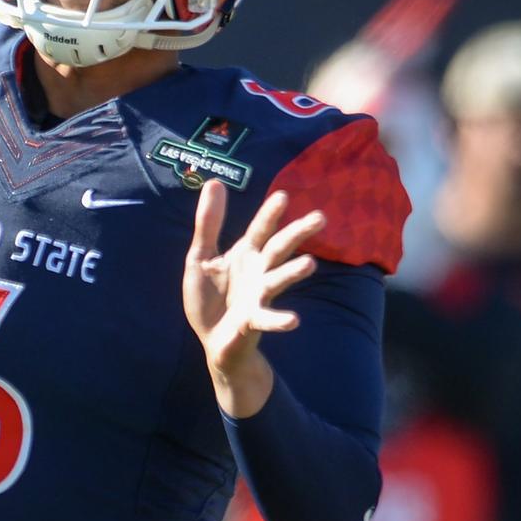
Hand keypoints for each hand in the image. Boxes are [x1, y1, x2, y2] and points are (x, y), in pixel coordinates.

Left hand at [182, 178, 324, 414]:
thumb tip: (215, 182)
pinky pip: (267, 319)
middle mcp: (258, 273)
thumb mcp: (201, 256)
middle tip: (320, 218)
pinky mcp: (252, 322)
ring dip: (293, 273)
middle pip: (278, 249)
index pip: (260, 229)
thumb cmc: (209, 296)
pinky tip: (293, 321)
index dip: (270, 214)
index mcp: (245, 255)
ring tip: (310, 264)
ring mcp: (258, 297)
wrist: (212, 339)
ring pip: (278, 281)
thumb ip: (208, 223)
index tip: (283, 196)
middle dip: (297, 234)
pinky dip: (280, 320)